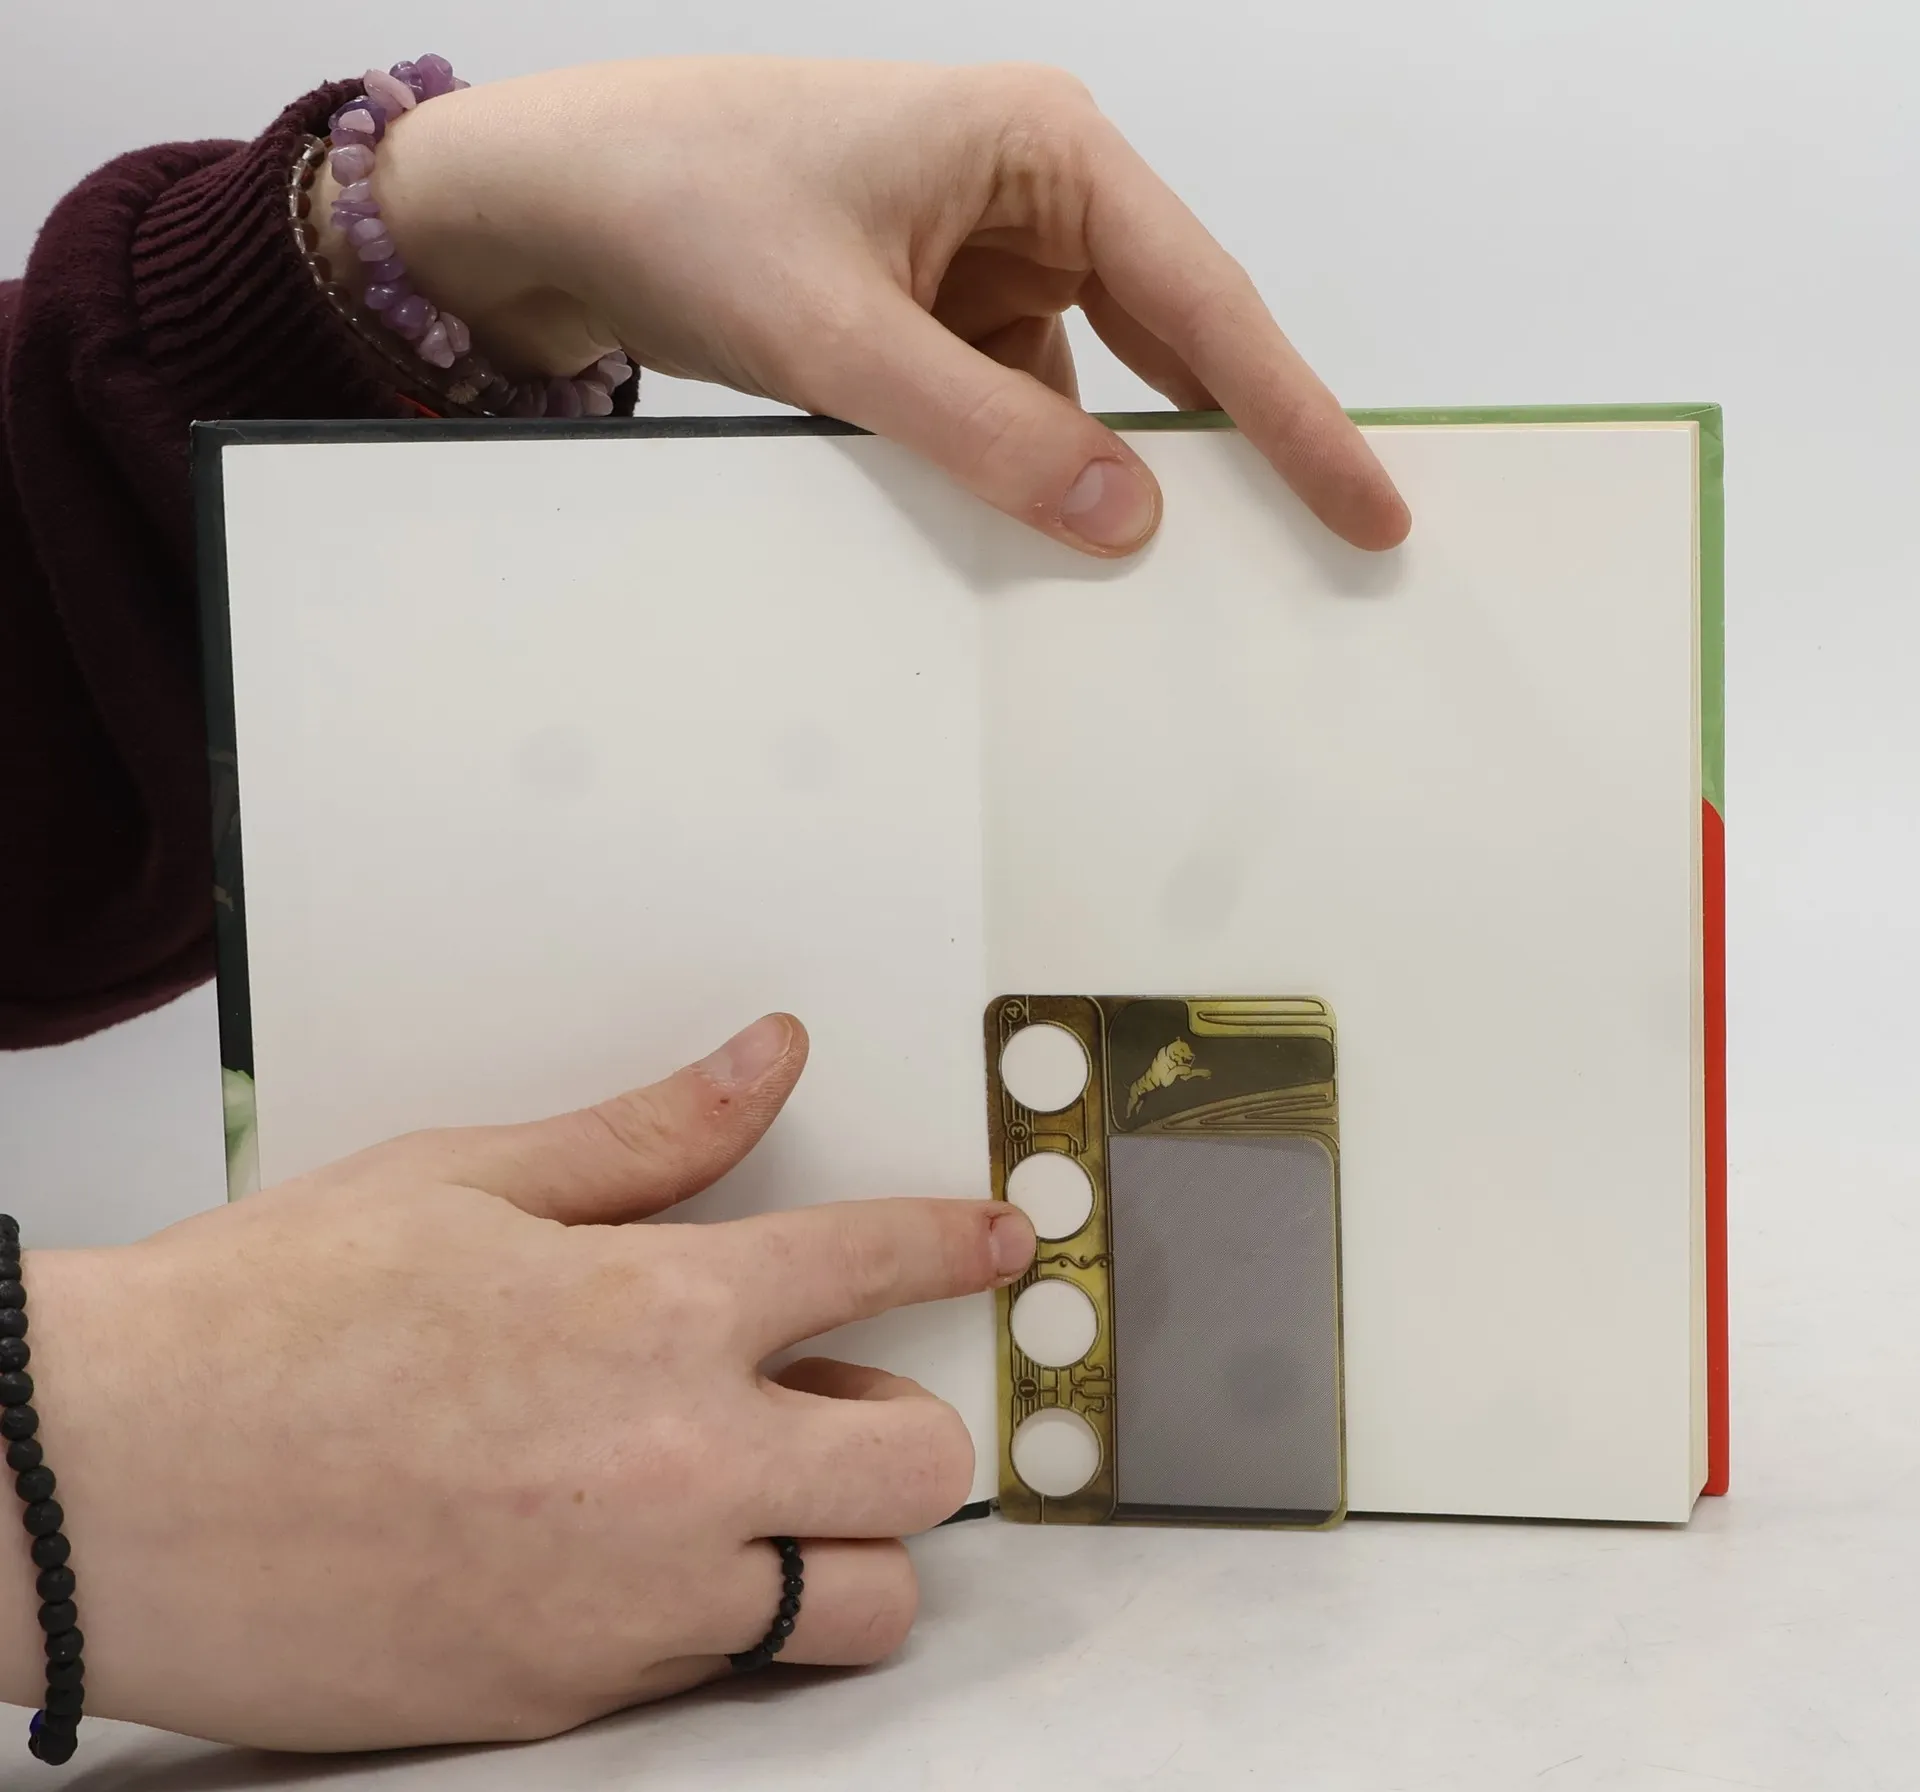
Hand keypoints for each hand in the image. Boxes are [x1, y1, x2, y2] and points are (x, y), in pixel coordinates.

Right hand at [0, 1014, 1033, 1750]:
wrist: (93, 1486)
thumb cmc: (262, 1317)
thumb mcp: (461, 1183)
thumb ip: (647, 1136)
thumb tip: (768, 1057)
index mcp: (661, 1314)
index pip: (877, 1264)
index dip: (959, 1244)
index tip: (1001, 1244)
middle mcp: (679, 1468)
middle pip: (924, 1470)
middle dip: (915, 1430)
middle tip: (843, 1403)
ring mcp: (632, 1604)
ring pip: (861, 1609)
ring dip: (848, 1552)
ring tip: (767, 1505)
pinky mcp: (568, 1700)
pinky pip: (720, 1671)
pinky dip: (720, 1619)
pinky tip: (633, 1563)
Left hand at [317, 57, 1408, 556]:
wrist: (547, 201)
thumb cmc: (680, 203)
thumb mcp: (838, 334)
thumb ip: (985, 432)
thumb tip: (1126, 517)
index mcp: (1045, 151)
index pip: (1207, 302)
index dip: (1296, 417)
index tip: (1369, 506)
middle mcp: (1035, 196)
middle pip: (1174, 343)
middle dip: (1231, 450)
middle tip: (1320, 556)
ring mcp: (984, 259)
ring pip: (1088, 391)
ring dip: (1106, 477)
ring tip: (1170, 581)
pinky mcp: (935, 315)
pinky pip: (1012, 410)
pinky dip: (1023, 476)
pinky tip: (1032, 544)